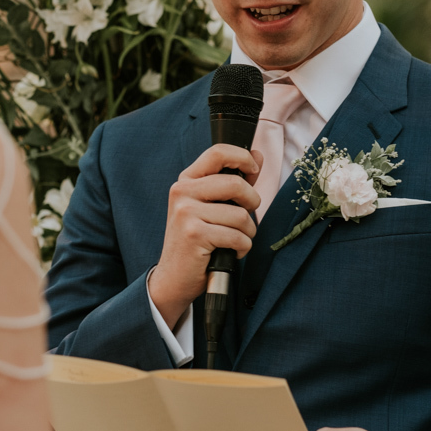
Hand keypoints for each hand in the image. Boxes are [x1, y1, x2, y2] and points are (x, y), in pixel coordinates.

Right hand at [148, 144, 261, 327]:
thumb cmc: (197, 240)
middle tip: (246, 218)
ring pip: (241, 215)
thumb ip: (233, 181)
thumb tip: (257, 156)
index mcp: (186, 181)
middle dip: (252, 203)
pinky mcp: (194, 234)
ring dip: (248, 232)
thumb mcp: (211, 206)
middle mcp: (182, 192)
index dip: (242, 157)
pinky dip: (242, 248)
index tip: (253, 170)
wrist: (174, 277)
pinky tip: (230, 252)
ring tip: (235, 240)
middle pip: (235, 183)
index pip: (217, 152)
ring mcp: (186, 213)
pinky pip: (237, 237)